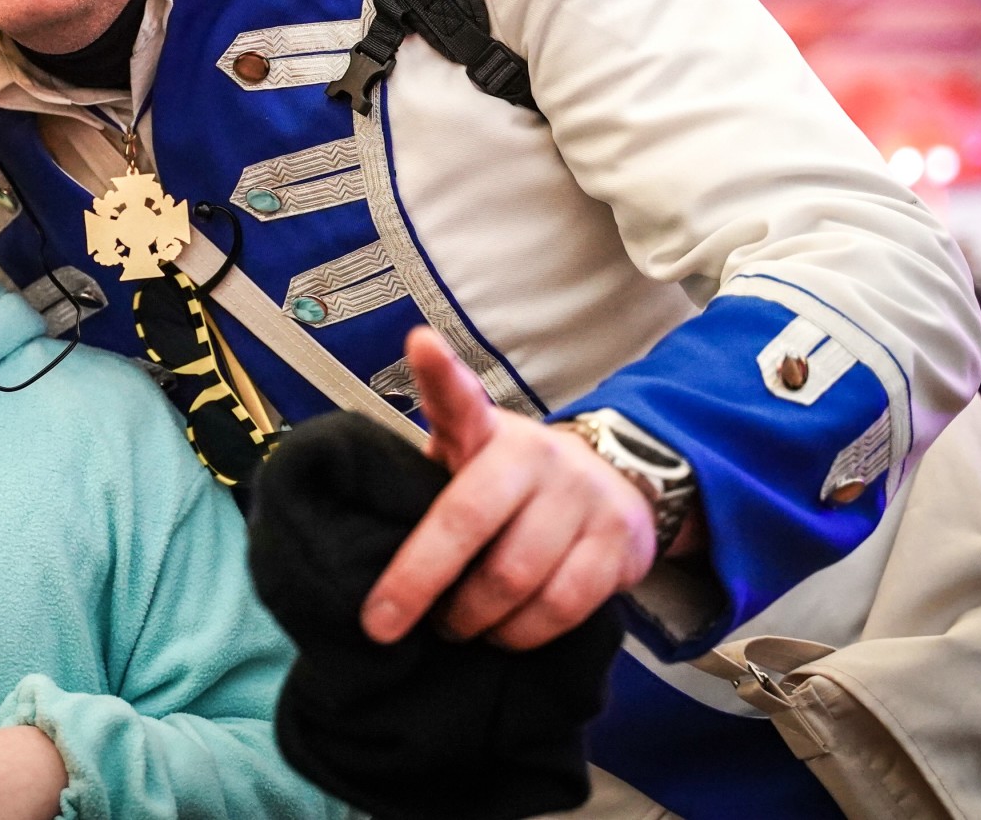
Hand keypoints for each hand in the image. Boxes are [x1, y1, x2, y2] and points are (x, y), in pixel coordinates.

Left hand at [359, 328, 658, 650]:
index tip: (421, 344)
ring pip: (517, 577)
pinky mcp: (619, 542)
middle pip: (470, 522)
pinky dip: (524, 634)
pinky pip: (564, 606)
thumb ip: (426, 475)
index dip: (440, 372)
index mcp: (488, 431)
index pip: (460, 398)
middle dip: (418, 583)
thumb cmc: (508, 483)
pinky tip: (503, 635)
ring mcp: (583, 496)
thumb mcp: (466, 460)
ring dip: (475, 619)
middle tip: (386, 623)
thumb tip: (361, 519)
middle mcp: (536, 454)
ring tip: (453, 628)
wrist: (613, 485)